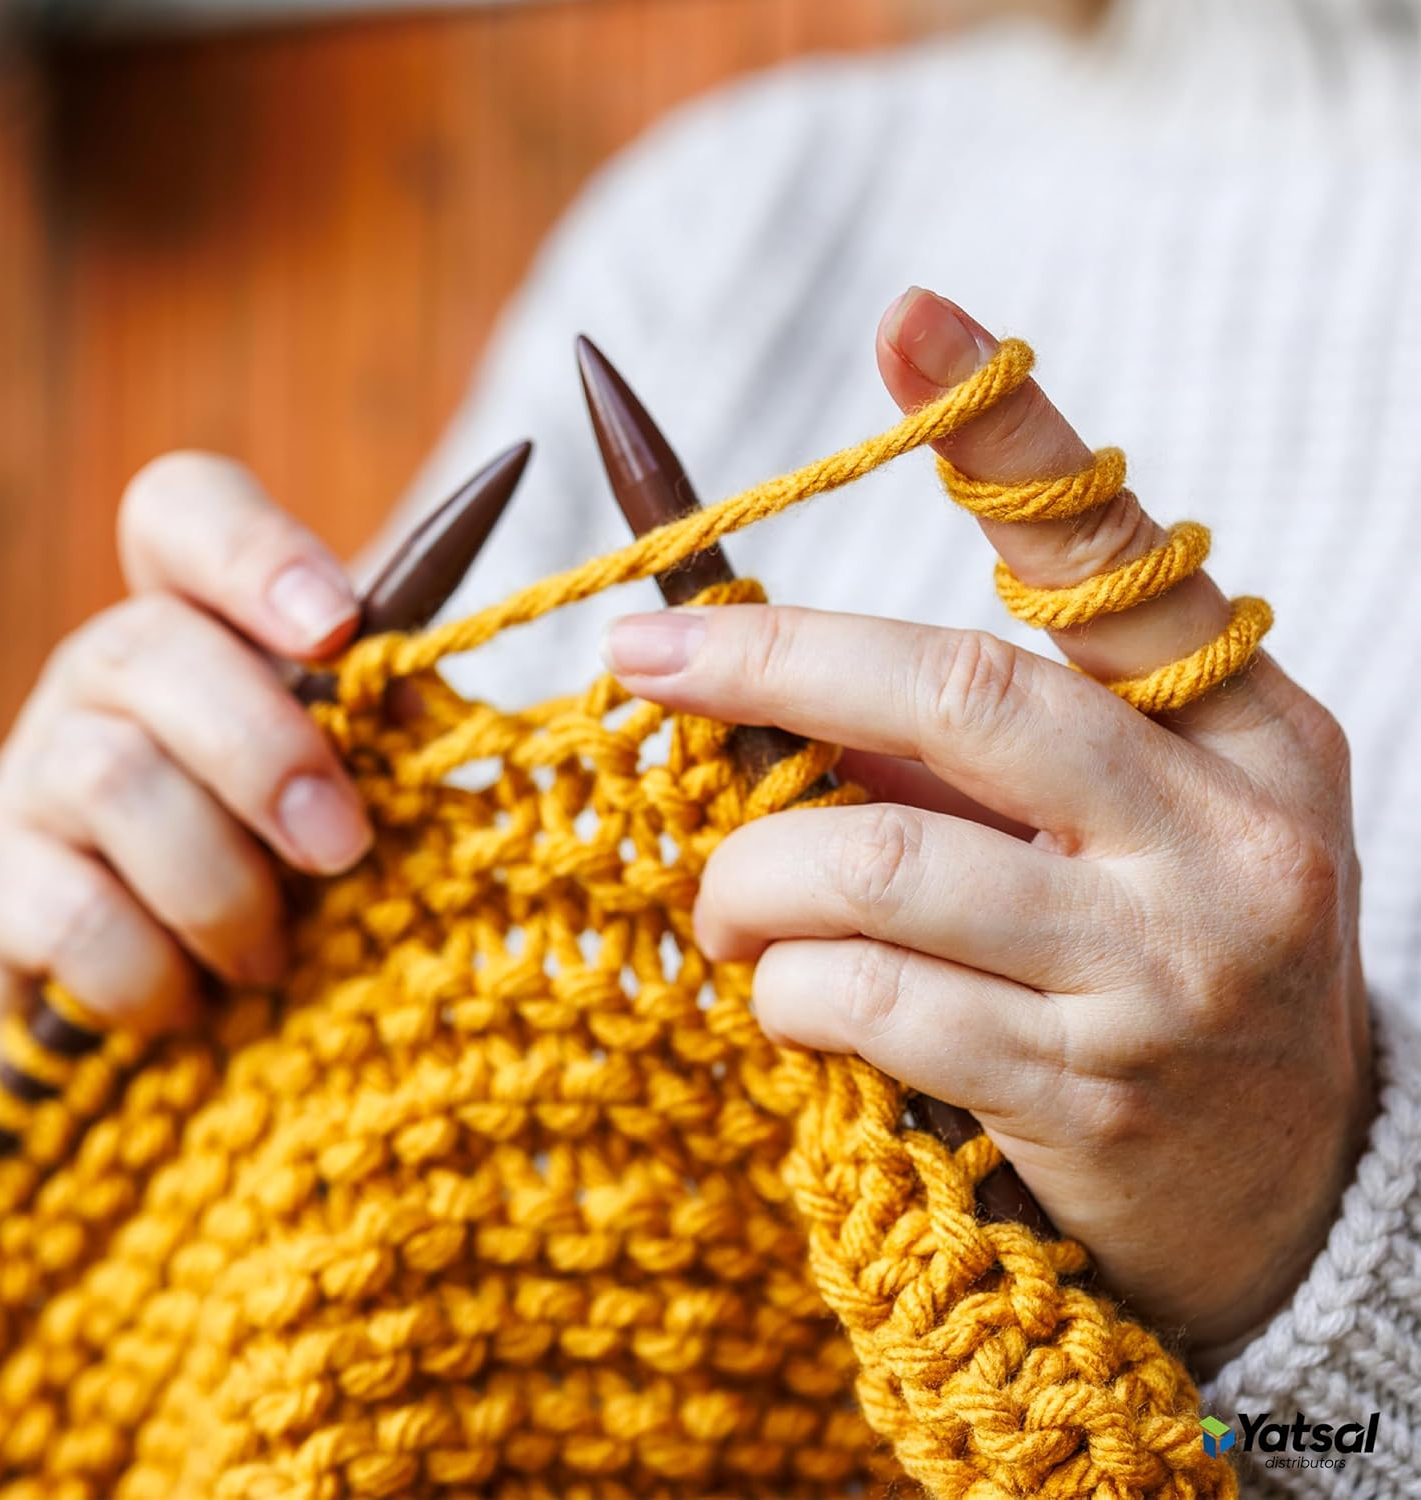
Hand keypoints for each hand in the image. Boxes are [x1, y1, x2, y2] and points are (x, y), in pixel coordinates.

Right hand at [0, 453, 372, 1044]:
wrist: (187, 1010)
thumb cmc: (295, 874)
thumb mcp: (355, 791)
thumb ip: (382, 731)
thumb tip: (418, 698)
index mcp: (202, 627)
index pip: (183, 513)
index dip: (252, 551)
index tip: (336, 628)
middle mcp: (100, 680)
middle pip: (147, 646)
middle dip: (264, 753)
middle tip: (341, 848)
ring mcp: (31, 778)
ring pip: (110, 778)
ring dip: (220, 884)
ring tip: (273, 959)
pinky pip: (70, 912)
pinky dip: (151, 971)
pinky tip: (189, 1006)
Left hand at [602, 289, 1372, 1352]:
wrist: (1280, 1193)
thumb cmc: (1156, 965)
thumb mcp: (1112, 830)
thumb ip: (971, 746)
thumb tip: (760, 661)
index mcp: (1243, 731)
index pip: (1112, 555)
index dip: (1006, 434)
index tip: (907, 318)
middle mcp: (1224, 836)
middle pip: (964, 693)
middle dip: (773, 662)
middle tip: (642, 656)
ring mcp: (1164, 969)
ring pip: (884, 862)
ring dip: (753, 876)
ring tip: (721, 904)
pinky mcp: (1088, 1093)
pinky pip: (873, 1004)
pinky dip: (788, 990)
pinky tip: (784, 998)